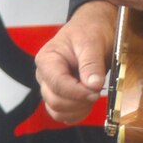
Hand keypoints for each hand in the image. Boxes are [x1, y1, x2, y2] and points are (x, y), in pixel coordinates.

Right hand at [34, 1, 117, 124]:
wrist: (93, 28)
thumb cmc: (90, 30)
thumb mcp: (93, 41)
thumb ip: (91, 63)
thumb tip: (93, 85)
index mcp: (47, 60)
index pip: (57, 84)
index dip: (77, 92)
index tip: (96, 90)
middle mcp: (44, 76)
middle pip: (55, 101)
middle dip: (79, 102)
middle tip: (98, 92)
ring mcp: (50, 87)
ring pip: (57, 111)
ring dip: (78, 110)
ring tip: (93, 95)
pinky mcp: (60, 95)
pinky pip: (62, 114)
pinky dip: (76, 114)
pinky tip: (88, 103)